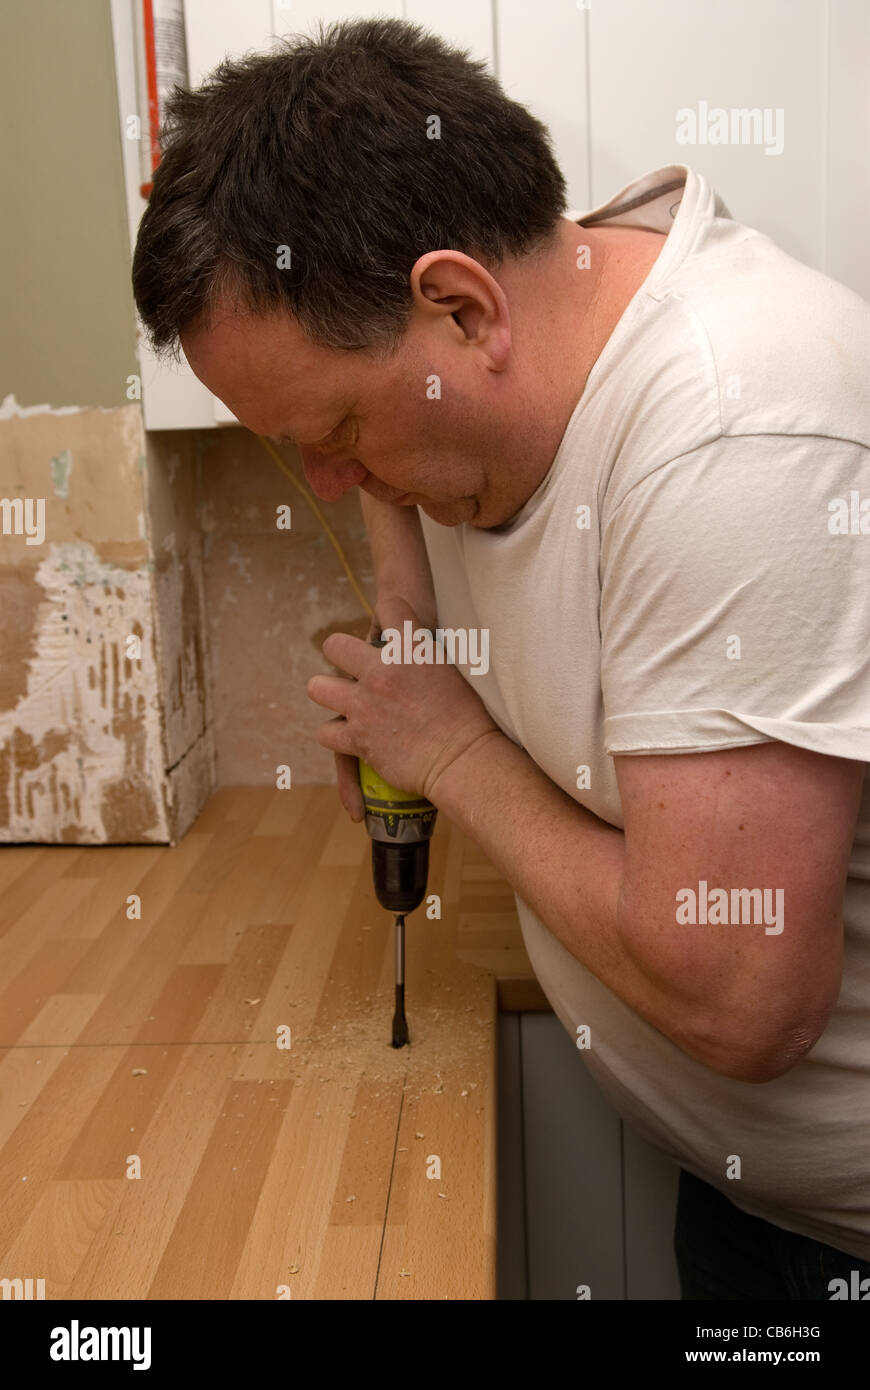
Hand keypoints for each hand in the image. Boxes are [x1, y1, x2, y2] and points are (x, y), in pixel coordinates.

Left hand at [307, 595, 500, 815]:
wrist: (463, 759)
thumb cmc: (471, 716)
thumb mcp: (455, 669)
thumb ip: (431, 652)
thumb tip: (423, 643)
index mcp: (411, 649)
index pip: (389, 606)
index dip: (388, 614)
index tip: (390, 627)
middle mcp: (380, 672)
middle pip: (334, 646)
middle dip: (340, 654)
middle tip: (353, 668)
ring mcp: (364, 705)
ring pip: (317, 688)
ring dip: (329, 693)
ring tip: (344, 701)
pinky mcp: (357, 738)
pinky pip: (325, 732)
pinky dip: (335, 735)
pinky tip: (348, 736)